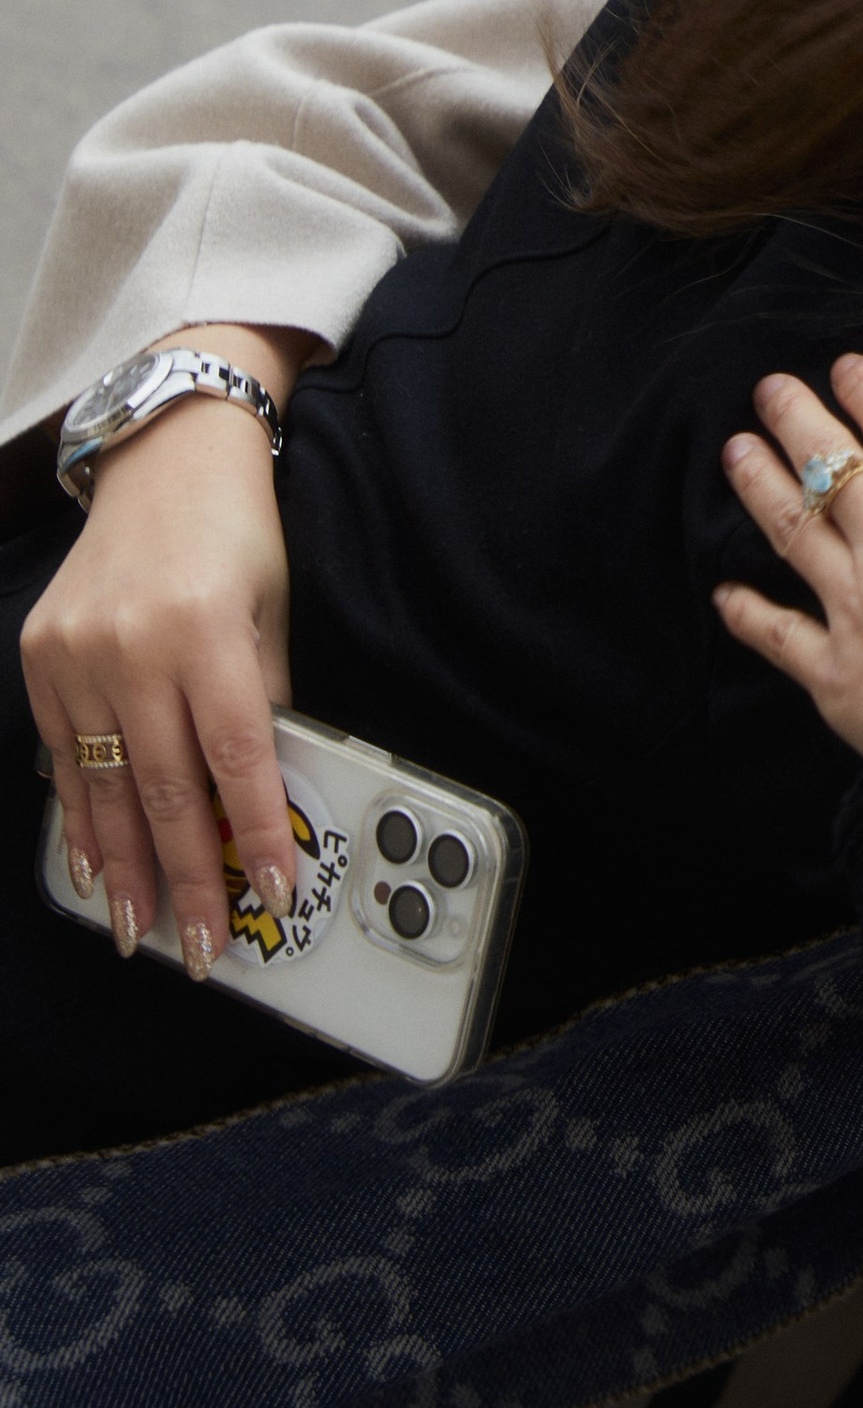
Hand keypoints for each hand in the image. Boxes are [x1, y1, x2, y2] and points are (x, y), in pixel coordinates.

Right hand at [21, 328, 313, 975]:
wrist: (163, 458)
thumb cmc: (236, 534)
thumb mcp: (273, 610)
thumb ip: (267, 700)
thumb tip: (266, 794)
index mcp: (203, 631)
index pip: (236, 756)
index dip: (256, 835)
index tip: (276, 896)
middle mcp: (132, 646)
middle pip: (165, 789)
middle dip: (187, 878)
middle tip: (199, 949)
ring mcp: (77, 653)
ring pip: (104, 786)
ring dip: (124, 868)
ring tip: (140, 930)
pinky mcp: (41, 655)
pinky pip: (64, 753)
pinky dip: (82, 815)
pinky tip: (94, 864)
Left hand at [716, 357, 862, 760]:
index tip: (845, 367)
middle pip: (835, 465)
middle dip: (799, 421)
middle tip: (769, 390)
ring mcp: (857, 604)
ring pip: (794, 531)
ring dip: (761, 488)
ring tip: (734, 452)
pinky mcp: (833, 671)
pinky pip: (777, 633)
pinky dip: (747, 613)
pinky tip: (723, 594)